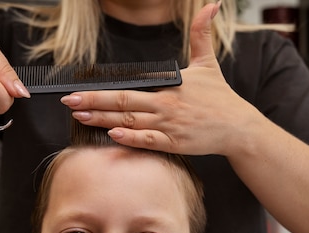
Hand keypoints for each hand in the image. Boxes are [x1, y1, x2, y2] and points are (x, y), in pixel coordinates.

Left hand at [59, 2, 256, 155]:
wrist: (239, 127)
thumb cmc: (221, 98)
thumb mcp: (209, 62)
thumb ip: (201, 34)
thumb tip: (212, 4)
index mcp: (170, 85)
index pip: (129, 85)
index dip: (102, 88)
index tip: (79, 89)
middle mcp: (166, 104)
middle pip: (123, 102)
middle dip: (93, 102)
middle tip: (69, 102)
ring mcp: (169, 125)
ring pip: (131, 121)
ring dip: (104, 119)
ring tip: (80, 117)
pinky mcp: (175, 143)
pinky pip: (149, 141)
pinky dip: (131, 138)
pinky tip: (113, 135)